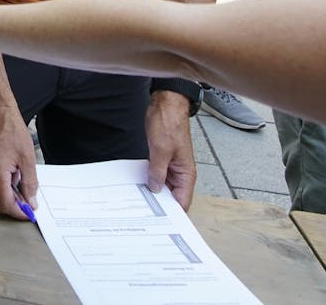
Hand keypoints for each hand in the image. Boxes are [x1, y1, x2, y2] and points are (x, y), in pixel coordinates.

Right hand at [0, 105, 39, 219]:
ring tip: (21, 186)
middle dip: (10, 208)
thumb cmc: (12, 130)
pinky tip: (13, 176)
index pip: (5, 204)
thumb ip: (29, 183)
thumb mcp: (28, 158)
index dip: (18, 212)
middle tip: (25, 204)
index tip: (29, 212)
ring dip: (6, 197)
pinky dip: (1, 187)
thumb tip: (31, 201)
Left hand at [145, 91, 196, 210]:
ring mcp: (172, 166)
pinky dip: (150, 180)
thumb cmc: (169, 122)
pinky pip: (157, 175)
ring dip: (153, 192)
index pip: (183, 201)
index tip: (161, 222)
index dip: (173, 213)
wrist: (166, 104)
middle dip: (161, 205)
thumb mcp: (161, 149)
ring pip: (164, 187)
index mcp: (186, 173)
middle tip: (144, 214)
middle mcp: (181, 172)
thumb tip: (155, 189)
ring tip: (139, 203)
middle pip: (173, 197)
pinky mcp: (163, 159)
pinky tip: (139, 185)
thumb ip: (158, 171)